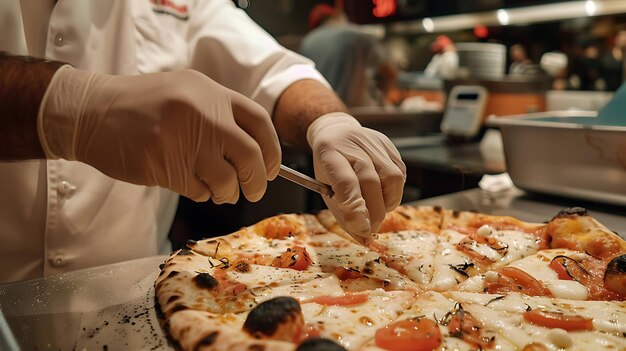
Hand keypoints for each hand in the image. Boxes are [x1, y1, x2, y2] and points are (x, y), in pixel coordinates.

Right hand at [37, 66, 280, 202]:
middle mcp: (201, 113)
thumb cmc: (142, 106)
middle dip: (258, 180)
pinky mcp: (163, 165)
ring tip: (218, 190)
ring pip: (225, 180)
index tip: (272, 168)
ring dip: (227, 193)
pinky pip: (197, 190)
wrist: (91, 111)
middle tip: (255, 190)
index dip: (272, 150)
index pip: (259, 122)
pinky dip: (200, 193)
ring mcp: (181, 139)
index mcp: (210, 92)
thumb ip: (218, 115)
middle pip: (249, 155)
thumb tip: (256, 154)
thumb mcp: (186, 93)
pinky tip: (190, 184)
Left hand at [307, 113, 405, 242]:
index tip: (361, 229)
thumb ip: (343, 214)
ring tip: (376, 212)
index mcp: (329, 152)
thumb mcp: (325, 189)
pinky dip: (393, 193)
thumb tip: (365, 238)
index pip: (345, 181)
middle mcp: (354, 144)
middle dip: (373, 212)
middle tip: (370, 229)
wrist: (336, 133)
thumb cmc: (330, 167)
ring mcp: (375, 143)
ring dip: (387, 203)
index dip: (355, 207)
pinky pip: (400, 175)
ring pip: (391, 177)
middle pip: (370, 181)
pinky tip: (381, 196)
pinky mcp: (390, 148)